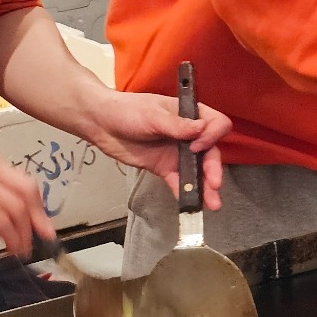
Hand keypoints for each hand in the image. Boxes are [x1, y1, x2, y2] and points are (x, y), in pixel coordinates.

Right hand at [0, 146, 52, 255]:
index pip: (21, 179)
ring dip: (23, 233)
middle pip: (26, 191)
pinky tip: (10, 247)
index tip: (42, 222)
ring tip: (23, 250)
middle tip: (44, 237)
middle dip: (38, 217)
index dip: (36, 203)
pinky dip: (11, 237)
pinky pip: (2, 221)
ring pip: (16, 209)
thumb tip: (4, 204)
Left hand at [77, 88, 227, 208]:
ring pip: (198, 171)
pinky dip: (185, 193)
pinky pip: (179, 182)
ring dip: (206, 186)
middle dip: (213, 169)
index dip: (212, 136)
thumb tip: (201, 129)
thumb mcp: (152, 115)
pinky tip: (191, 205)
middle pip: (210, 152)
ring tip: (213, 203)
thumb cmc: (127, 111)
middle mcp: (189, 135)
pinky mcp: (165, 168)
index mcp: (189, 115)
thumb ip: (177, 125)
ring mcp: (177, 153)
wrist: (101, 124)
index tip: (197, 146)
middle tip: (214, 184)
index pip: (215, 124)